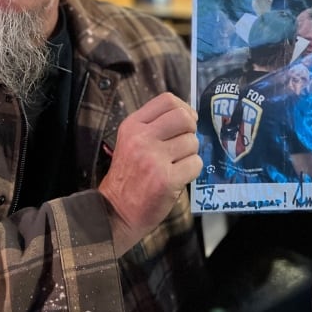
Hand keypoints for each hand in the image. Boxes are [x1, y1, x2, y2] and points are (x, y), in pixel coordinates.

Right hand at [98, 93, 201, 254]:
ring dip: (191, 153)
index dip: (184, 108)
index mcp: (132, 126)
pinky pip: (196, 164)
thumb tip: (188, 115)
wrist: (115, 211)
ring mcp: (154, 159)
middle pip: (184, 117)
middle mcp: (142, 138)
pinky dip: (192, 170)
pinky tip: (179, 176)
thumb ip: (153, 126)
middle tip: (185, 142)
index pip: (167, 100)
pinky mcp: (167, 179)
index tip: (186, 121)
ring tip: (176, 164)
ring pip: (193, 142)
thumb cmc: (128, 176)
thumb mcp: (130, 142)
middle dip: (191, 129)